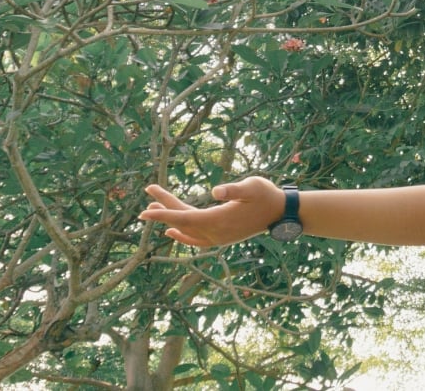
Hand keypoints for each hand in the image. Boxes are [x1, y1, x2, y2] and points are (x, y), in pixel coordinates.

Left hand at [139, 176, 284, 247]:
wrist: (281, 213)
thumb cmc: (267, 196)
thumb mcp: (252, 186)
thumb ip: (233, 190)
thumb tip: (216, 192)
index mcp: (218, 220)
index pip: (183, 218)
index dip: (162, 215)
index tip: (143, 213)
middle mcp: (215, 232)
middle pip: (181, 222)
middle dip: (163, 208)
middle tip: (148, 190)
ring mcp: (218, 237)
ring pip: (186, 229)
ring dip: (169, 218)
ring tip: (153, 206)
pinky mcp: (221, 237)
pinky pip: (195, 239)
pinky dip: (181, 235)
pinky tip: (171, 231)